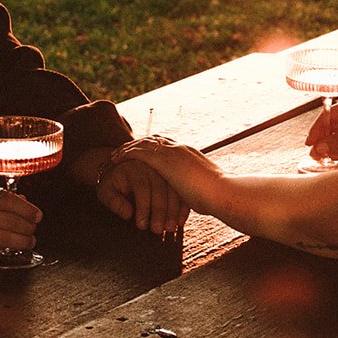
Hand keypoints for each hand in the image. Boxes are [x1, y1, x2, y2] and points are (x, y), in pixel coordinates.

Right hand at [0, 179, 41, 258]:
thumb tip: (24, 200)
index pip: (9, 201)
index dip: (28, 209)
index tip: (38, 215)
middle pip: (10, 221)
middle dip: (28, 227)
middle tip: (34, 229)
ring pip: (4, 239)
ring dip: (22, 241)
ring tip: (30, 241)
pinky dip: (4, 248)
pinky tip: (10, 246)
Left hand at [95, 157, 190, 234]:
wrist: (122, 170)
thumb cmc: (113, 185)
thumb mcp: (106, 192)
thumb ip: (114, 202)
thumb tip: (128, 214)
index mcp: (134, 169)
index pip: (141, 187)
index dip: (143, 208)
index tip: (142, 226)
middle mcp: (151, 167)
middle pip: (160, 188)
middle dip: (160, 211)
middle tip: (158, 230)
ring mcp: (165, 171)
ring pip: (173, 189)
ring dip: (174, 211)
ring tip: (170, 229)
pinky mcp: (174, 178)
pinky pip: (182, 191)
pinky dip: (183, 207)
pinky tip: (180, 221)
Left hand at [111, 136, 225, 212]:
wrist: (222, 193)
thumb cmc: (218, 197)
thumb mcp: (208, 189)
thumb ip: (200, 188)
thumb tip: (199, 196)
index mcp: (191, 153)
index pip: (169, 145)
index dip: (155, 148)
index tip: (145, 152)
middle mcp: (181, 148)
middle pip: (154, 140)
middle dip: (138, 144)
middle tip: (125, 150)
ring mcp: (172, 152)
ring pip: (143, 143)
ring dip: (128, 148)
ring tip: (114, 155)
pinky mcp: (163, 159)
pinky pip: (138, 152)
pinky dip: (126, 154)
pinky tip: (115, 160)